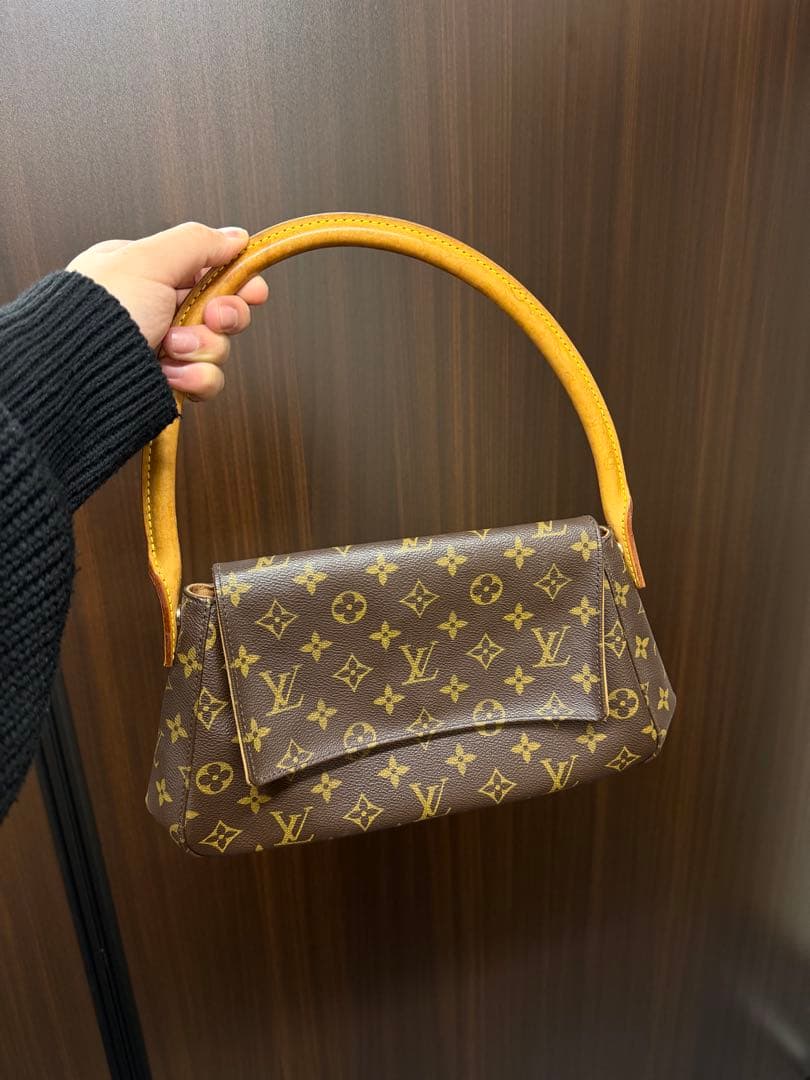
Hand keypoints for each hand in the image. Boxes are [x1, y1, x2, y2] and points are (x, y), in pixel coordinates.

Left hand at [67, 222, 268, 400]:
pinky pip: (206, 380)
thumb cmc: (97, 313)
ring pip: (218, 348)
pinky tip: (171, 373)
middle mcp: (157, 310)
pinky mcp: (169, 384)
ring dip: (202, 348)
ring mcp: (163, 349)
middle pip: (221, 310)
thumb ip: (197, 243)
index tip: (254, 289)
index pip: (207, 270)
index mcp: (147, 273)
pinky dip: (194, 378)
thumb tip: (234, 236)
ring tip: (172, 347)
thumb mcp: (148, 261)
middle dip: (224, 316)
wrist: (76, 377)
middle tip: (213, 317)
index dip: (236, 280)